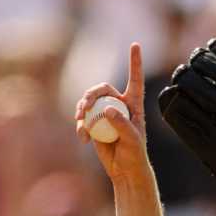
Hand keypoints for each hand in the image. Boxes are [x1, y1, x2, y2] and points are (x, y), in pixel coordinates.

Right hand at [73, 42, 149, 186]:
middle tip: (84, 107)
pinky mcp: (94, 124)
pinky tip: (82, 138)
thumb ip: (121, 123)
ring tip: (80, 121)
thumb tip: (107, 108)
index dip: (135, 62)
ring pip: (89, 102)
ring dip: (82, 109)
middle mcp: (119, 104)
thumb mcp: (132, 139)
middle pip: (102, 89)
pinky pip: (83, 118)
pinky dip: (81, 126)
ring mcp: (105, 113)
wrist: (124, 170)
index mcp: (134, 104)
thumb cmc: (134, 154)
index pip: (135, 79)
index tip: (135, 44)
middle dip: (91, 95)